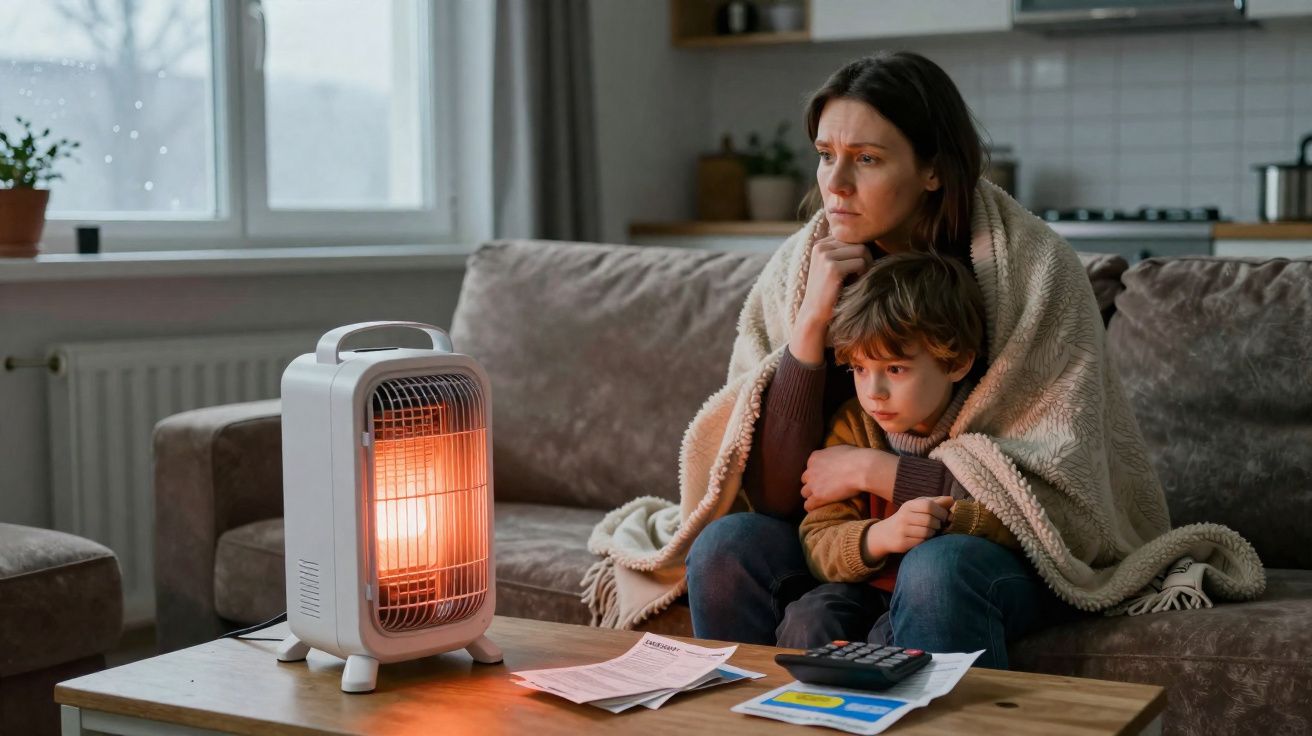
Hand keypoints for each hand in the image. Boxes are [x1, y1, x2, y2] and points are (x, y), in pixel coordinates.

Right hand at [791, 236, 873, 363]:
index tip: (854, 270)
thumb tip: (872, 238)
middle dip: (865, 259)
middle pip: (859, 242)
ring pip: (862, 250)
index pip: (852, 238)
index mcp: (821, 244)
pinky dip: (863, 274)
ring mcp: (825, 256)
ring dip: (866, 266)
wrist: (815, 315)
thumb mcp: (834, 267)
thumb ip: (846, 252)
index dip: (859, 253)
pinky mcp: (832, 267)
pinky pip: (861, 263)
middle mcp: (821, 246)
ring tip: (857, 280)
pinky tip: (854, 284)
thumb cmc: (830, 293)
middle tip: (860, 276)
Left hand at [801, 445, 875, 511]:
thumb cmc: (857, 457)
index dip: (818, 474)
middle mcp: (810, 470)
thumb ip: (831, 455)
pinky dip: (812, 507)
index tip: (826, 477)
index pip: (810, 467)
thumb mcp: (839, 450)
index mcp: (815, 457)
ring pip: (805, 493)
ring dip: (812, 496)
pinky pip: (808, 505)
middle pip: (805, 480)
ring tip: (823, 500)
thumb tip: (836, 458)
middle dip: (813, 484)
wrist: (861, 468)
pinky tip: (819, 508)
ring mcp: (813, 484)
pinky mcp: (818, 496)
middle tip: (825, 488)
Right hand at [864, 496, 953, 558]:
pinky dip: (926, 540)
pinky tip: (923, 538)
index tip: (944, 516)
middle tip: (938, 525)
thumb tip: (952, 500)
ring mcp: (902, 530)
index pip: (929, 505)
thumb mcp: (918, 506)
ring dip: (933, 533)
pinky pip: (922, 542)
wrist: (886, 534)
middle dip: (939, 524)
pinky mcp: (902, 543)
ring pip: (927, 532)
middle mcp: (903, 516)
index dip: (941, 512)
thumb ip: (935, 502)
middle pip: (930, 520)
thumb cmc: (907, 517)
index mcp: (909, 505)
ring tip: (931, 531)